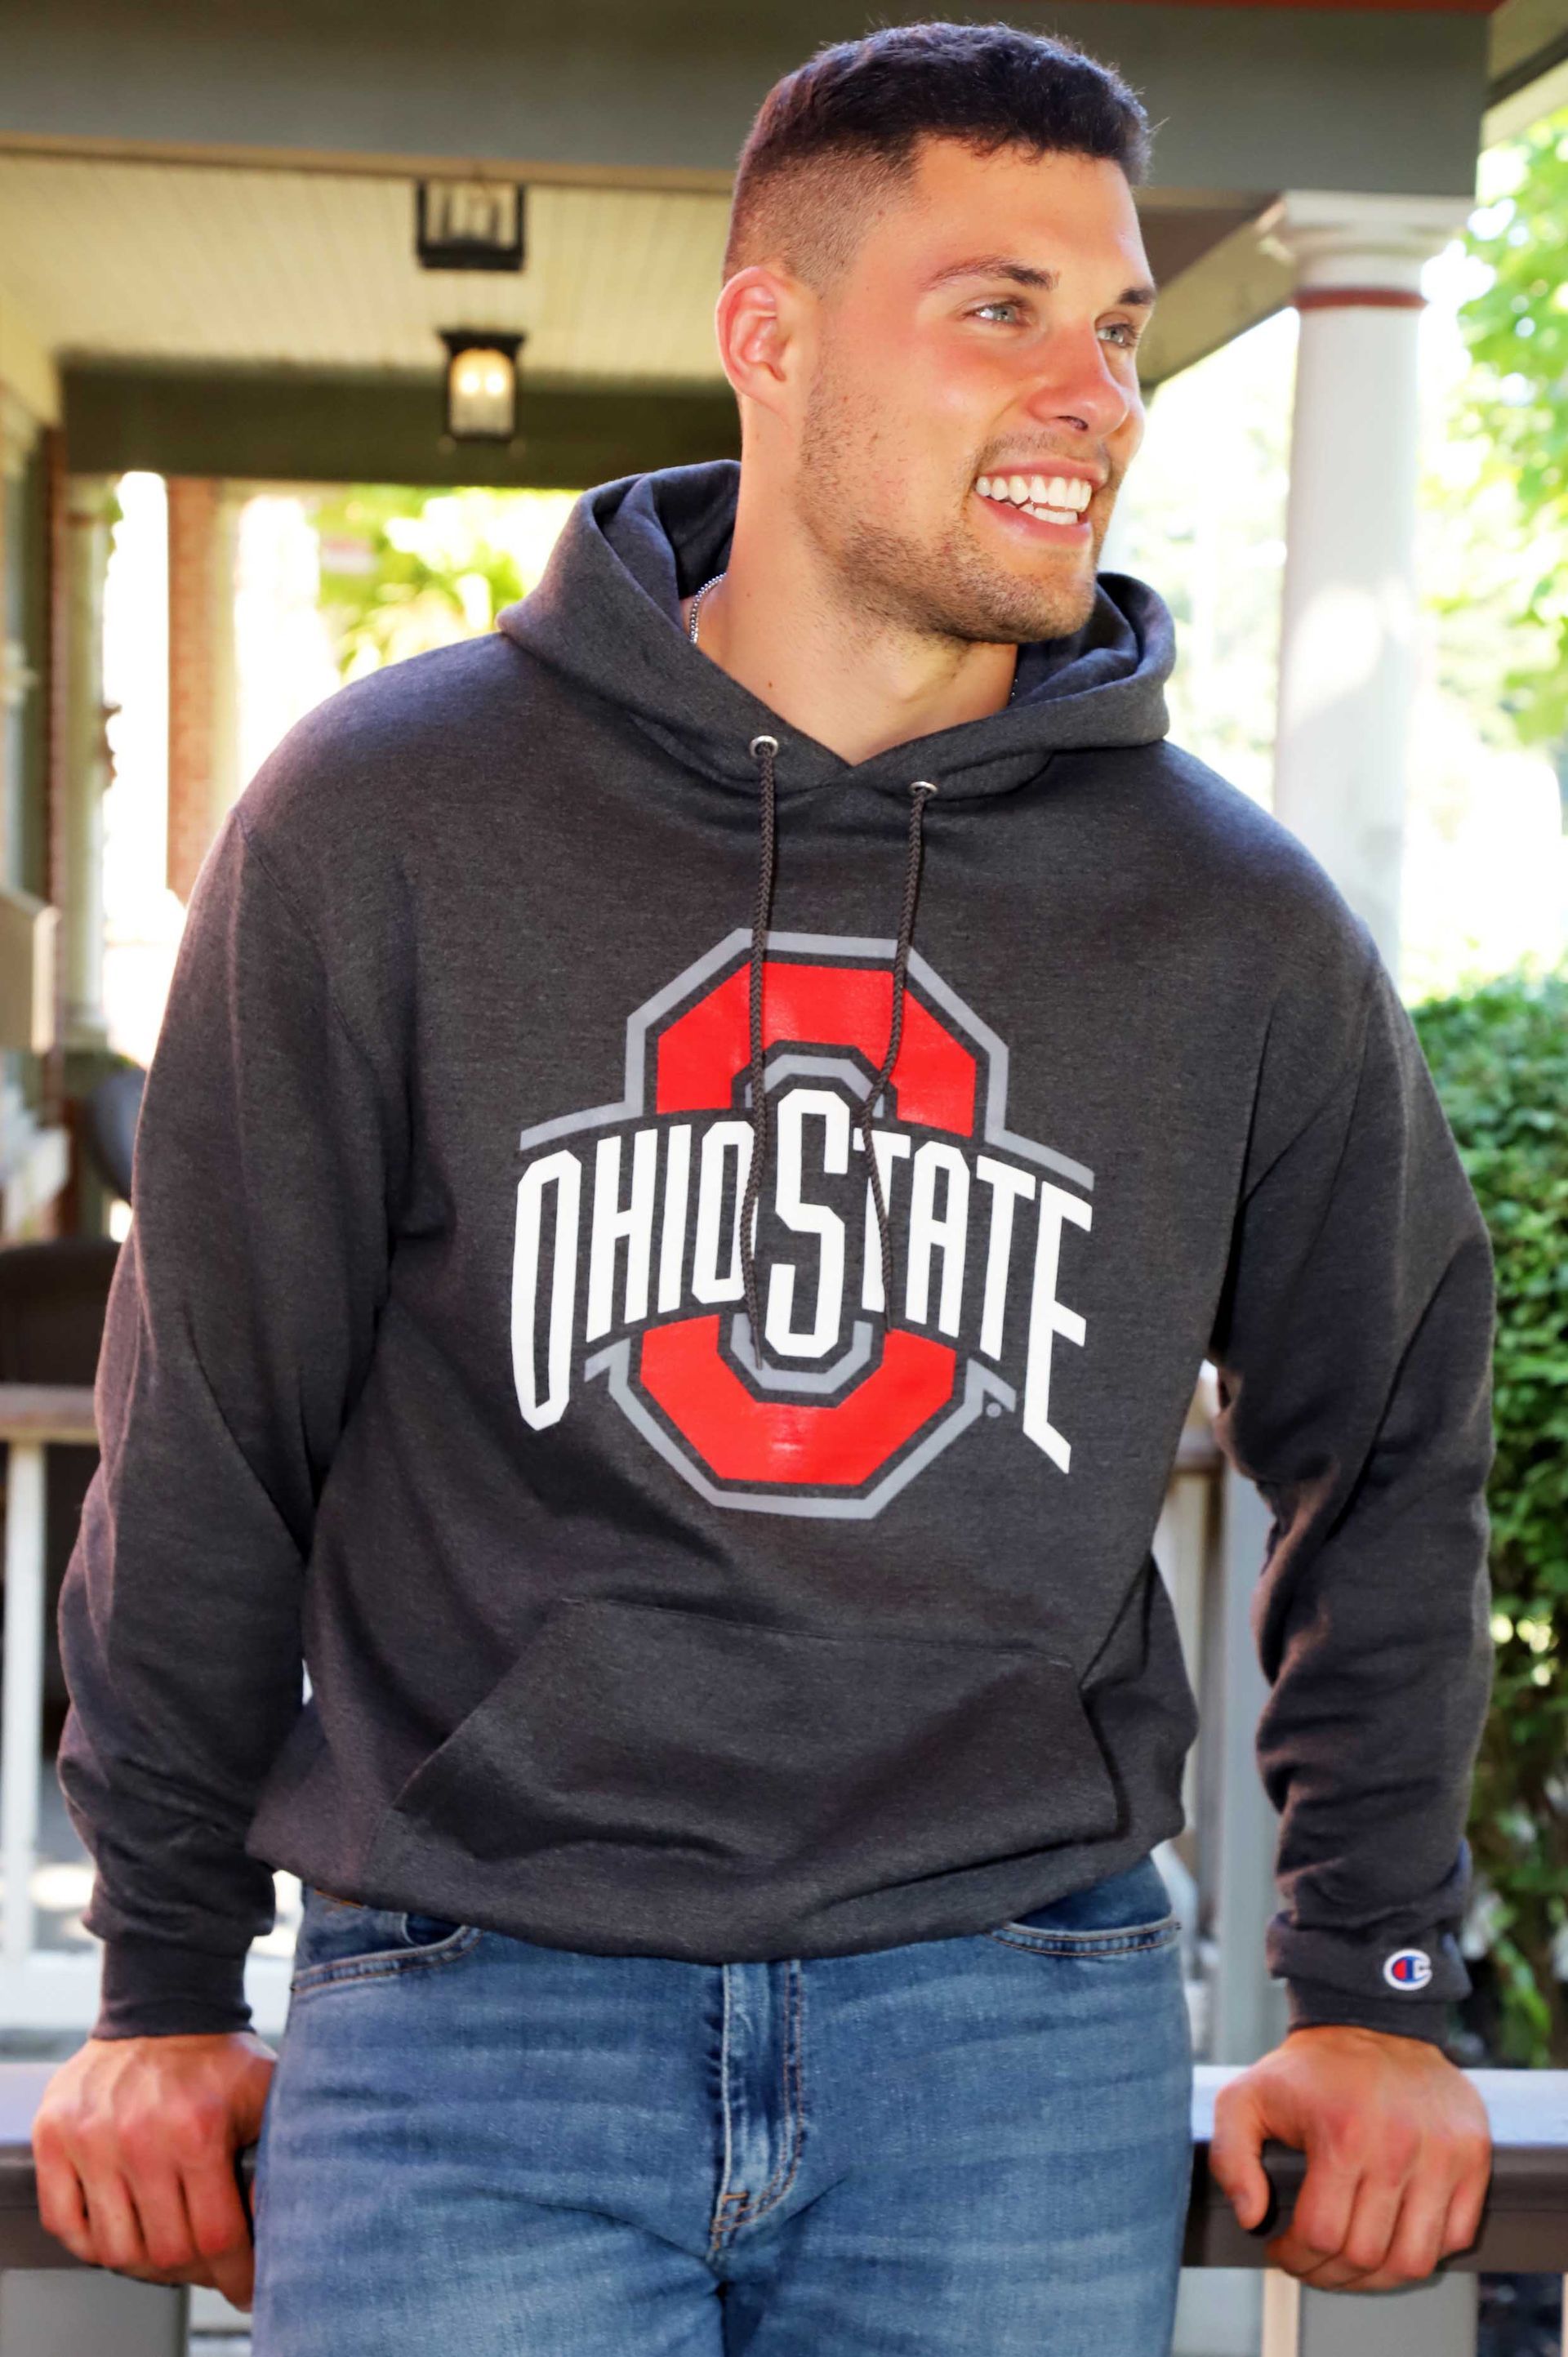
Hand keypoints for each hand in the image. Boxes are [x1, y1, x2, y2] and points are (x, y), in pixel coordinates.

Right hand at [33, 2031, 275, 2312]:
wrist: (164, 2003)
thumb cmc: (219, 2056)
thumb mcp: (266, 2097)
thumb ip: (276, 2158)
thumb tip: (278, 2224)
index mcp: (199, 2129)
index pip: (216, 2236)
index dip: (236, 2274)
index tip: (246, 2288)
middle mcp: (141, 2137)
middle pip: (165, 2252)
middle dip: (194, 2271)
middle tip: (208, 2265)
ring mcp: (92, 2139)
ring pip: (115, 2248)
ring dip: (144, 2261)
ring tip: (166, 2247)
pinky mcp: (55, 2136)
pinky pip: (65, 2222)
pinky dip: (91, 2241)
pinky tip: (120, 2228)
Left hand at [1209, 2023, 1490, 2291]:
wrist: (1373, 2020)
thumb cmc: (1307, 2070)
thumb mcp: (1245, 2096)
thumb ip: (1230, 2157)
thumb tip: (1251, 2218)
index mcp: (1342, 2134)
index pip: (1321, 2235)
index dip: (1295, 2257)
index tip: (1282, 2251)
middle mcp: (1399, 2147)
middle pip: (1367, 2255)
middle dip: (1330, 2274)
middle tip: (1312, 2263)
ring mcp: (1443, 2154)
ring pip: (1414, 2259)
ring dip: (1378, 2278)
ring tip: (1351, 2263)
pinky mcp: (1473, 2156)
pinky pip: (1456, 2236)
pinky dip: (1424, 2250)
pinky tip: (1392, 2237)